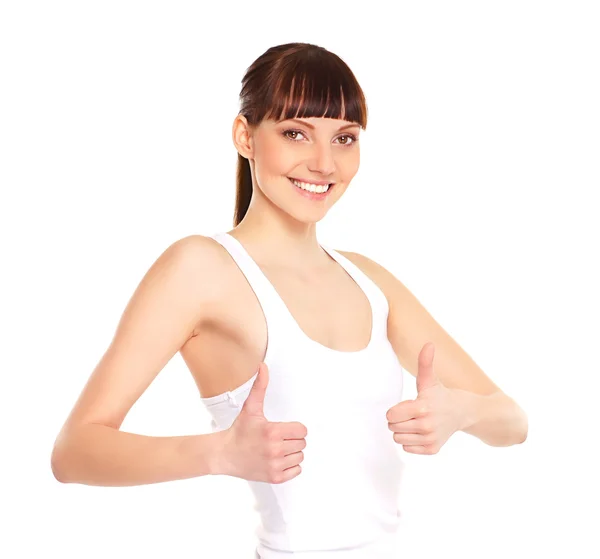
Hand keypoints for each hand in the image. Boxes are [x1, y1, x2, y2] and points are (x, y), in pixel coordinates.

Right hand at [216, 362, 307, 482]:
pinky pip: (296, 470)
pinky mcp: (275, 478)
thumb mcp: (250, 408)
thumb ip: (260, 386)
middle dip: (292, 439)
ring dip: (291, 453)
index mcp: (273, 432)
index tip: (282, 429)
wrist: (224, 454)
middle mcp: (275, 450)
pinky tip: (276, 460)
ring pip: (300, 456)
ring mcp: (275, 465)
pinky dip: (290, 466)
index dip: (293, 428)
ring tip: (275, 449)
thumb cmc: (239, 431)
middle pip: (302, 443)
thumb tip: (263, 367)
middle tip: (277, 439)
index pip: (302, 430)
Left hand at [386, 342, 461, 454]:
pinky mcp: (432, 449)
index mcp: (421, 408)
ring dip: (403, 431)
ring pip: (398, 439)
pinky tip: (422, 432)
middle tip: (412, 414)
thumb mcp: (430, 380)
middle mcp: (426, 425)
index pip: (390, 415)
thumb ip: (425, 363)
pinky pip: (407, 448)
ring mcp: (430, 439)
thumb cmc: (440, 395)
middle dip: (398, 420)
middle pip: (392, 428)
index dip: (394, 410)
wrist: (463, 412)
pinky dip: (411, 442)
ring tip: (416, 422)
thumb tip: (429, 344)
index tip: (406, 406)